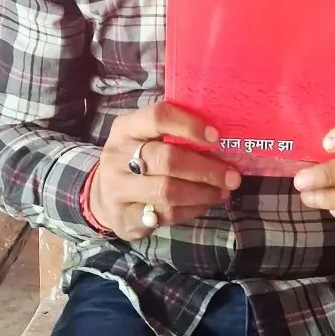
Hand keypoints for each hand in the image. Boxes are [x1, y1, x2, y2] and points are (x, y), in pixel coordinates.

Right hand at [89, 103, 240, 241]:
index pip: (158, 117)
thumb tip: (220, 139)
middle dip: (205, 169)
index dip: (189, 125)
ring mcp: (117, 189)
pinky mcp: (123, 218)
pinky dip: (189, 211)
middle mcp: (117, 156)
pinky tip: (202, 205)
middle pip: (167, 159)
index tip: (216, 137)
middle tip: (232, 176)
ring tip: (222, 191)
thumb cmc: (135, 159)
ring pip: (167, 191)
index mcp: (125, 127)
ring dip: (202, 192)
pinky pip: (163, 215)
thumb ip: (172, 134)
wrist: (102, 195)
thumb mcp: (144, 137)